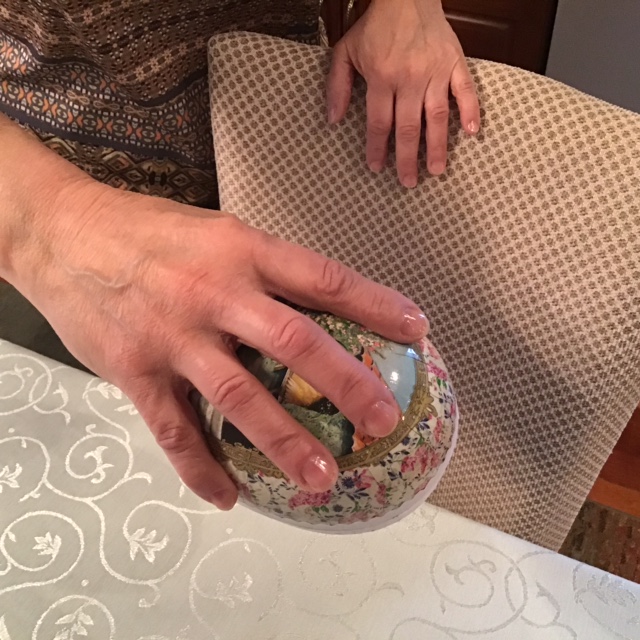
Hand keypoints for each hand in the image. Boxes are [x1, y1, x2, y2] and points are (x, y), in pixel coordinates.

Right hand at [9, 176, 428, 509]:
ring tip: (320, 478)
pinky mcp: (135, 371)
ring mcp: (174, 336)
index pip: (323, 278)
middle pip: (294, 342)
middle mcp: (215, 293)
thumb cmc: (150, 230)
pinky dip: (201, 469)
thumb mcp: (219, 232)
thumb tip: (318, 303)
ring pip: (238, 396)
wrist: (64, 233)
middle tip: (382, 420)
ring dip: (284, 442)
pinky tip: (228, 496)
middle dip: (345, 384)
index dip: (375, 304)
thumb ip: (265, 269)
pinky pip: (173, 430)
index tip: (416, 329)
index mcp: (243, 251)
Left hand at [326, 0, 479, 184]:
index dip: (377, 149)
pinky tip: (472, 132)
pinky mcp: (455, 63)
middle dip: (407, 159)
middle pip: (409, 128)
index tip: (376, 168)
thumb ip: (337, 86)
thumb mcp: (346, 52)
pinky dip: (471, 111)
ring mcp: (435, 72)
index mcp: (382, 77)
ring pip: (437, 117)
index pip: (379, 123)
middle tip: (408, 182)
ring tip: (437, 170)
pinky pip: (466, 90)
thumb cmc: (375, 26)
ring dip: (438, 146)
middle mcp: (409, 78)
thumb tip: (333, 119)